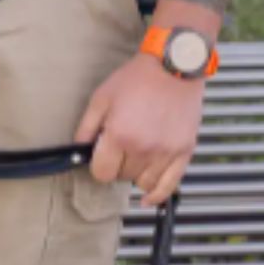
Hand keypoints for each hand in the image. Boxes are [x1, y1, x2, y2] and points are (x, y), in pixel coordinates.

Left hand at [74, 52, 205, 205]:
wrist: (174, 66)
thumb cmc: (138, 78)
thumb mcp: (102, 97)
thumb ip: (86, 128)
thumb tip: (79, 151)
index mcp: (120, 135)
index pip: (102, 173)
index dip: (99, 166)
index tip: (102, 157)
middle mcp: (144, 148)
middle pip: (122, 177)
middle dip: (118, 165)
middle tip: (122, 147)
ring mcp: (166, 152)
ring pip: (144, 183)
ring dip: (136, 174)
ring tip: (137, 156)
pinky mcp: (184, 151)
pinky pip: (169, 186)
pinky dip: (157, 195)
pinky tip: (148, 198)